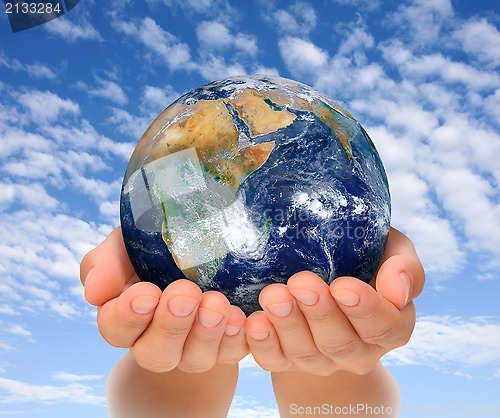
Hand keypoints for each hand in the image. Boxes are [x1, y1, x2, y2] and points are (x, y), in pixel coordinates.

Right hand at [80, 227, 248, 372]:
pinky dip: (236, 339)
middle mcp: (156, 341)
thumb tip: (94, 291)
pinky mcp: (225, 346)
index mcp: (126, 317)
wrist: (204, 255)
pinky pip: (231, 354)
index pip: (116, 328)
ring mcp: (192, 348)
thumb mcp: (128, 244)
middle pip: (155, 353)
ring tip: (216, 304)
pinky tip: (240, 317)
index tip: (147, 293)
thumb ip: (107, 262)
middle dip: (171, 325)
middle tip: (185, 294)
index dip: (128, 316)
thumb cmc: (157, 250)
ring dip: (206, 333)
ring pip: (194, 359)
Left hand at [244, 227, 424, 375]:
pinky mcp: (289, 361)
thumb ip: (404, 267)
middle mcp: (359, 350)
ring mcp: (323, 359)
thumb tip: (398, 290)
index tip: (342, 286)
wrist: (328, 279)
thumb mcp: (390, 251)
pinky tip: (254, 323)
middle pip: (341, 342)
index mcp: (391, 326)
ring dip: (288, 325)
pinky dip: (263, 345)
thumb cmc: (363, 258)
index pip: (385, 327)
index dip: (365, 309)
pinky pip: (275, 361)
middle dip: (319, 313)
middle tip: (301, 284)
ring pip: (306, 353)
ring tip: (273, 296)